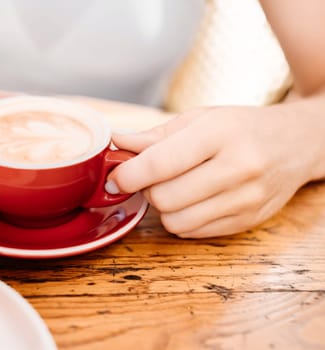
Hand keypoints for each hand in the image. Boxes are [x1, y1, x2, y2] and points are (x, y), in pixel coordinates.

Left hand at [107, 105, 323, 237]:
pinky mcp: (248, 221)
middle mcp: (239, 167)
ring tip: (173, 187)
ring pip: (176, 221)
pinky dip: (181, 219)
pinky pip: (193, 232)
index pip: (160, 163)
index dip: (127, 174)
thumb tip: (117, 143)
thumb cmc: (241, 127)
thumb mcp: (200, 118)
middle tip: (151, 176)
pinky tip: (192, 200)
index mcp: (221, 133)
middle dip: (146, 189)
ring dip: (163, 207)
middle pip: (164, 197)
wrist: (295, 143)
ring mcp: (246, 199)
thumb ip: (156, 135)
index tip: (114, 177)